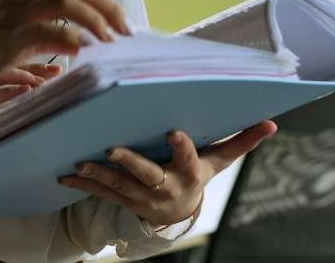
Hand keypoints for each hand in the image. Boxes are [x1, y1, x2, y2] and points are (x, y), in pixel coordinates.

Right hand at [0, 0, 129, 95]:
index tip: (123, 21)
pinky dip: (71, 39)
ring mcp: (14, 12)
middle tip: (126, 31)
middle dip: (109, 7)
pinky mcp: (8, 36)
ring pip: (67, 2)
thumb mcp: (14, 28)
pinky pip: (47, 31)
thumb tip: (79, 40)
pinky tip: (83, 52)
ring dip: (96, 21)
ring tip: (110, 41)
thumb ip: (44, 27)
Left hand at [58, 120, 277, 226]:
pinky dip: (82, 183)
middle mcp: (166, 187)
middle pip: (147, 175)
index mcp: (190, 173)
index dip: (181, 146)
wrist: (178, 213)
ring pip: (119, 185)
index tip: (172, 131)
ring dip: (98, 174)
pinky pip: (101, 193)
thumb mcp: (218, 161)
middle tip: (111, 148)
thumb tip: (270, 122)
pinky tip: (64, 174)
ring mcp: (143, 198)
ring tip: (80, 162)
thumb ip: (239, 141)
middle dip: (129, 162)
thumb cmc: (196, 174)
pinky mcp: (123, 201)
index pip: (188, 158)